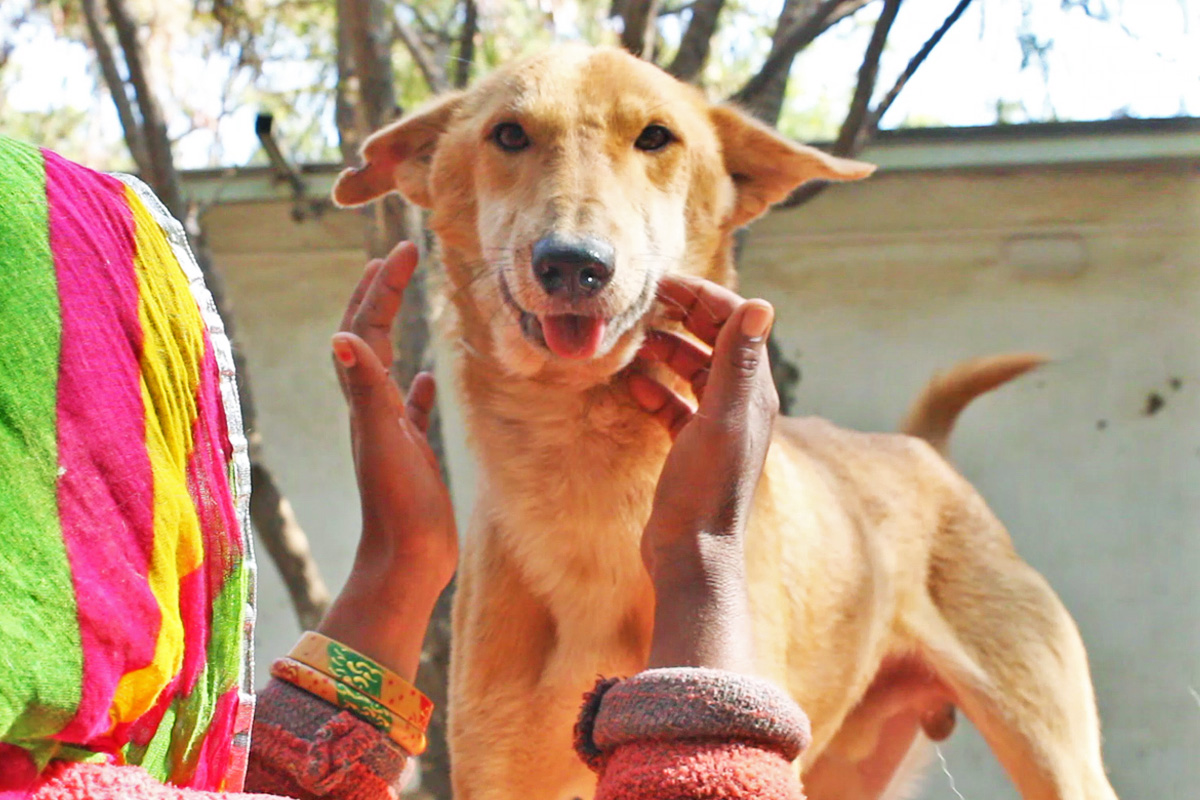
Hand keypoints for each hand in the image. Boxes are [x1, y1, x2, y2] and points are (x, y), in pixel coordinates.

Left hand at [316, 241, 457, 680]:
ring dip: (396, 330)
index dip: (380, 287)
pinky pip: (413, 410)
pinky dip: (420, 387)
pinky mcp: (411, 454)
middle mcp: (372, 409)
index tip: (402, 250)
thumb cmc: (397, 504)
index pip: (367, 328)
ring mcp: (390, 431)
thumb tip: (341, 335)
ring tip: (406, 301)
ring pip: (390, 368)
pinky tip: (432, 377)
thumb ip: (367, 389)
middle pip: (370, 339)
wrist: (406, 561)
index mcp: (365, 400)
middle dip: (380, 295)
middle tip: (397, 259)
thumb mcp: (383, 440)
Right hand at [628, 274, 778, 671]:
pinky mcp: (692, 446)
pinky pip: (675, 402)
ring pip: (692, 369)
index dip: (701, 296)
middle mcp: (740, 404)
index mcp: (753, 391)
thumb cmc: (705, 490)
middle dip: (680, 316)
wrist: (691, 555)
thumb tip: (762, 303)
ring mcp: (716, 426)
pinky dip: (655, 387)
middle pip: (713, 341)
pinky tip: (631, 383)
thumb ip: (737, 362)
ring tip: (631, 337)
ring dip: (665, 349)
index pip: (735, 322)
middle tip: (640, 301)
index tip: (661, 282)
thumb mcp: (720, 420)